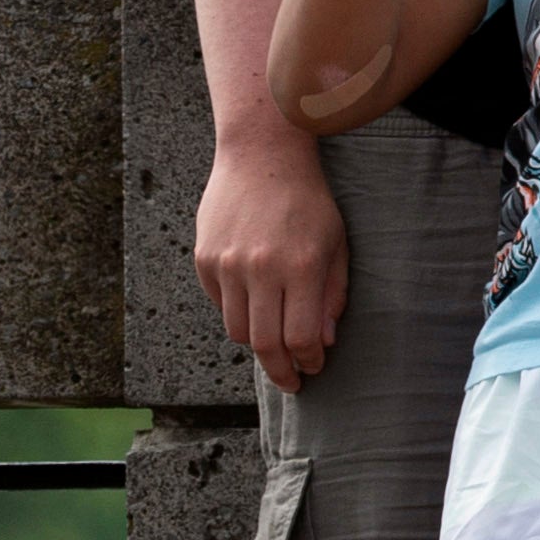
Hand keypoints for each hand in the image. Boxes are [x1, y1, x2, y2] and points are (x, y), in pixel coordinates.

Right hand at [197, 135, 349, 391]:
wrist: (261, 158)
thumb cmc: (308, 201)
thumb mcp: (335, 243)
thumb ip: (332, 294)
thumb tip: (324, 342)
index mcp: (300, 267)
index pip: (301, 336)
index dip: (308, 361)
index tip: (313, 370)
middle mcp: (260, 269)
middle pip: (264, 343)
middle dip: (280, 370)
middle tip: (291, 381)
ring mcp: (227, 265)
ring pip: (238, 330)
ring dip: (257, 345)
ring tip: (274, 346)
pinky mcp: (204, 260)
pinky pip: (221, 304)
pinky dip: (238, 314)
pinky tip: (255, 306)